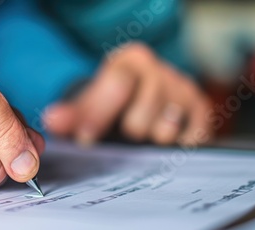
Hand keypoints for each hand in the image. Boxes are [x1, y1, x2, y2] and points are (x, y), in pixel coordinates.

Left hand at [43, 43, 212, 145]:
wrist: (143, 95)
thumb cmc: (114, 100)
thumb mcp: (89, 103)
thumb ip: (71, 114)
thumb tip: (52, 121)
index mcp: (129, 60)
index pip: (116, 87)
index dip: (98, 117)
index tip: (85, 139)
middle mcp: (160, 69)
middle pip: (140, 119)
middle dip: (127, 131)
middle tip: (126, 128)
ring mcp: (183, 87)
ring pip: (164, 131)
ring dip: (151, 137)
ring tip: (146, 129)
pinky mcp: (201, 108)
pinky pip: (189, 139)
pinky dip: (175, 143)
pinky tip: (166, 136)